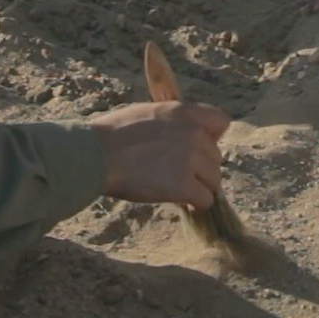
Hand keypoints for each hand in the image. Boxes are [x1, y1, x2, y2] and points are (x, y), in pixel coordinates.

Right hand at [90, 101, 230, 208]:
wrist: (97, 155)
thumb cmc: (113, 135)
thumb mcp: (149, 113)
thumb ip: (173, 122)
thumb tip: (184, 136)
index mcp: (184, 112)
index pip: (221, 122)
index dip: (211, 138)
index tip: (197, 149)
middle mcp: (193, 133)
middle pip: (216, 157)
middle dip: (201, 168)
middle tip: (178, 175)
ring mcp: (191, 159)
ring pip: (214, 180)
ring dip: (199, 187)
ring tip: (177, 189)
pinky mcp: (184, 185)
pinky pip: (205, 199)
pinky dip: (195, 204)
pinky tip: (182, 203)